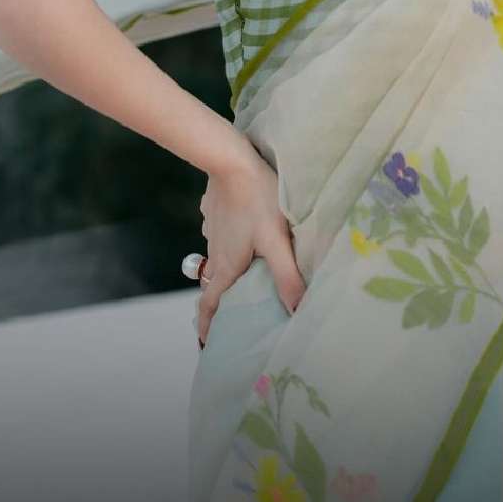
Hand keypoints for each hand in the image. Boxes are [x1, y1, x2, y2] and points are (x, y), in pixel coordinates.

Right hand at [196, 145, 306, 344]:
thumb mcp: (276, 240)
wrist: (230, 158)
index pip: (210, 304)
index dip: (206, 327)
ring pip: (219, 256)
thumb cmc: (257, 199)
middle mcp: (215, 250)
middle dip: (222, 300)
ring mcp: (212, 229)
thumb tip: (297, 311)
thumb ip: (287, 276)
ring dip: (228, 269)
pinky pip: (220, 234)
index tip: (205, 344)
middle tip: (235, 310)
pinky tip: (246, 231)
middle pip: (216, 283)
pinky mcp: (213, 211)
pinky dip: (230, 242)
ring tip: (247, 271)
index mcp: (228, 264)